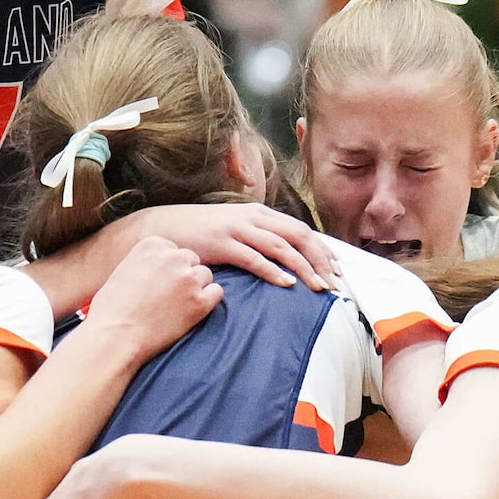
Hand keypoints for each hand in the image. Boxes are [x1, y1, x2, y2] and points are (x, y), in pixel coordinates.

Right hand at [77, 235, 220, 359]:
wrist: (115, 335)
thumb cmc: (112, 308)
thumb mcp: (125, 270)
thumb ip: (147, 262)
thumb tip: (162, 268)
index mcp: (152, 244)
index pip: (173, 250)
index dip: (167, 268)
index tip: (157, 283)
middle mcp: (173, 257)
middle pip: (191, 260)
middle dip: (183, 276)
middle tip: (169, 296)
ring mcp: (188, 279)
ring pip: (205, 275)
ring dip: (196, 288)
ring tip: (177, 306)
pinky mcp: (199, 301)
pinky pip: (216, 293)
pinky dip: (207, 301)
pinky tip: (192, 312)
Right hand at [122, 201, 335, 290]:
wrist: (162, 228)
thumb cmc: (199, 234)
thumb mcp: (233, 230)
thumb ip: (257, 239)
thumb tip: (284, 258)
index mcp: (258, 213)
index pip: (300, 229)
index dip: (322, 249)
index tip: (337, 269)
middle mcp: (252, 217)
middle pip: (297, 235)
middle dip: (320, 259)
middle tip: (335, 282)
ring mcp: (237, 228)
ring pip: (281, 246)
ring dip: (304, 267)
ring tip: (319, 286)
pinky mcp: (222, 243)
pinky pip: (254, 258)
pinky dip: (273, 271)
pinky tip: (286, 284)